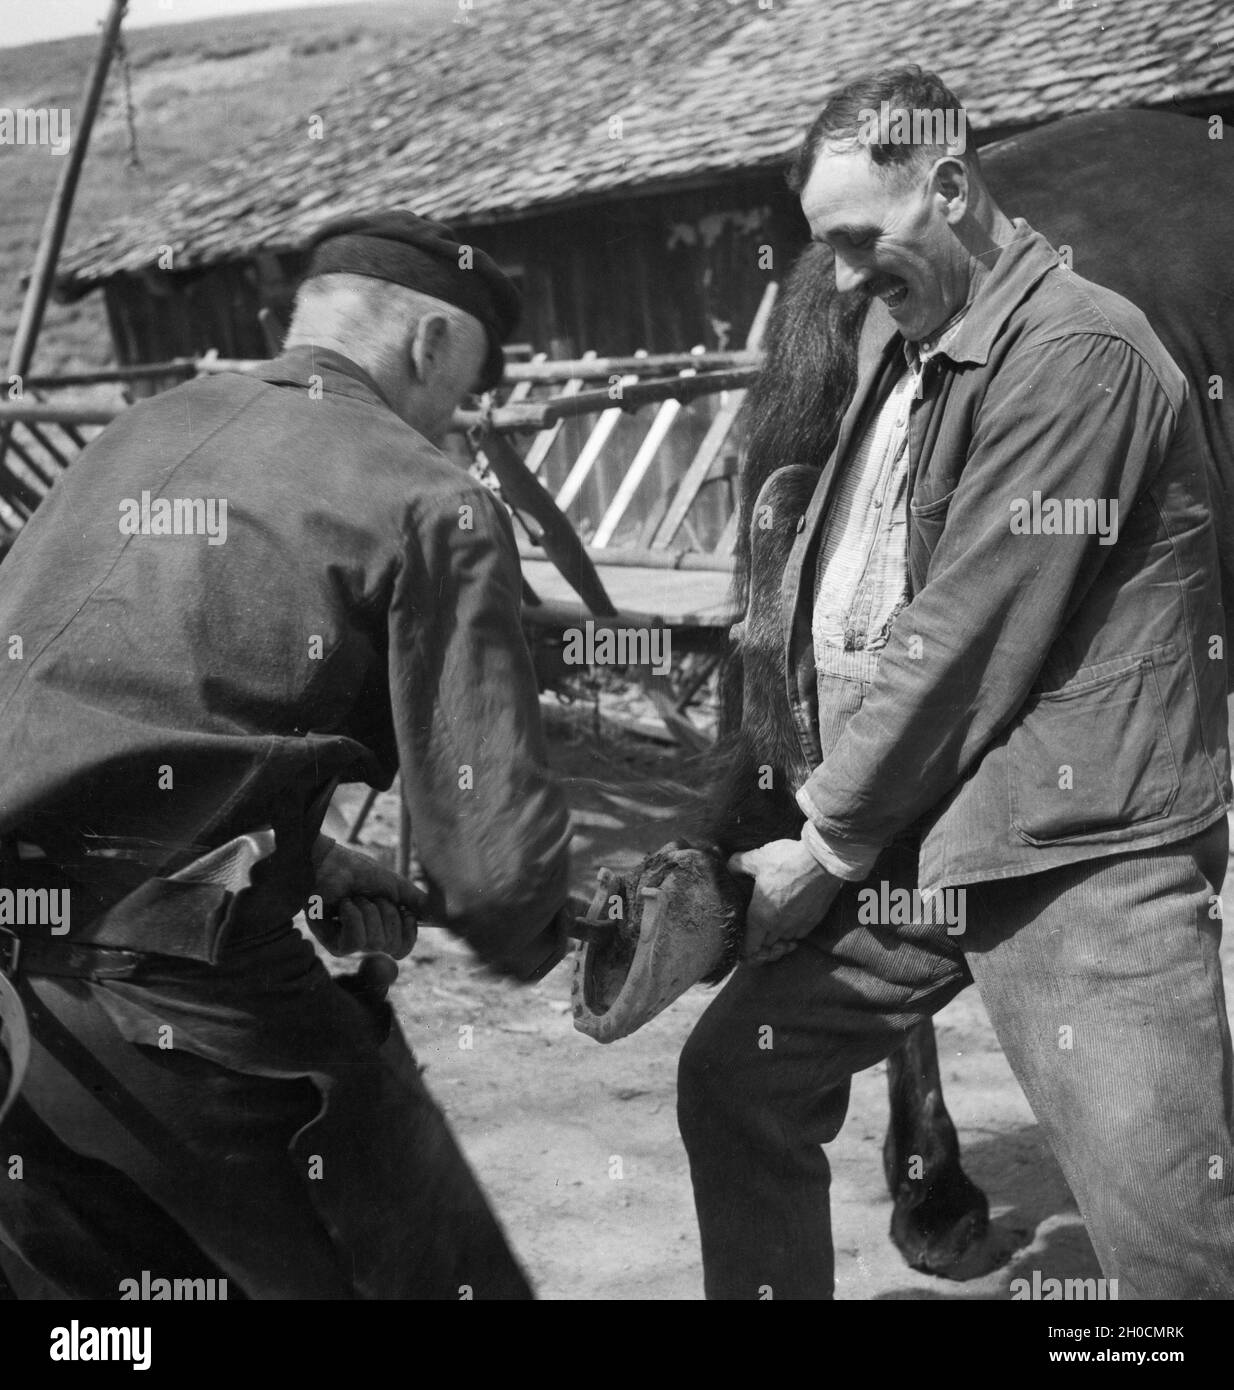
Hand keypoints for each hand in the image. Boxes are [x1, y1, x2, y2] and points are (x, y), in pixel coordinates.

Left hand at [310, 842, 423, 958]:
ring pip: (375, 943)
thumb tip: (438, 915)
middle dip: (387, 914)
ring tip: (354, 898)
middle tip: (372, 897)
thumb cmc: (357, 872)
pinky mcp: (334, 945)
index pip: (403, 948)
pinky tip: (343, 905)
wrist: (329, 863)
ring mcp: (351, 945)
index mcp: (383, 929)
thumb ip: (415, 902)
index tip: (406, 913)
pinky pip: (356, 941)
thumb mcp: (394, 885)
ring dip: (368, 911)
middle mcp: (368, 941)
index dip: (409, 932)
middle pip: (393, 946)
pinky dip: (353, 916)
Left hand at [727, 838, 842, 965]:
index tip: (746, 939)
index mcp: (760, 916)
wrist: (822, 861)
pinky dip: (794, 931)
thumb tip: (729, 866)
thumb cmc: (788, 861)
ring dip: (778, 936)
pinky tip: (791, 916)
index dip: (744, 950)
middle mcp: (778, 927)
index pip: (749, 949)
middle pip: (766, 946)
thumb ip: (738, 864)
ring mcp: (798, 926)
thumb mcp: (757, 858)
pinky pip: (799, 934)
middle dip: (761, 941)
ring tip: (775, 922)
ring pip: (783, 940)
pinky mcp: (813, 921)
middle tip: (758, 927)